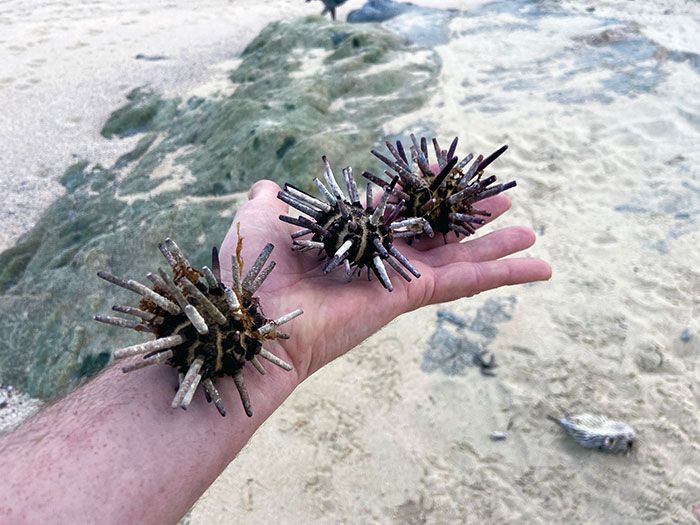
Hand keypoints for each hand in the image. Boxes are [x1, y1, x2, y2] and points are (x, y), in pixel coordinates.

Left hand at [220, 180, 550, 382]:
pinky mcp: (408, 295)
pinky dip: (502, 275)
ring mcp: (396, 276)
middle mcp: (378, 254)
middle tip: (504, 197)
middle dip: (469, 214)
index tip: (450, 172)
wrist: (250, 316)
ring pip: (457, 255)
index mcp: (349, 232)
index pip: (398, 205)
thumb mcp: (258, 216)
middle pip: (435, 229)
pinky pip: (462, 282)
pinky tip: (535, 266)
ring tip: (529, 231)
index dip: (426, 188)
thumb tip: (267, 185)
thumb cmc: (249, 267)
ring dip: (494, 244)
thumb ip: (269, 198)